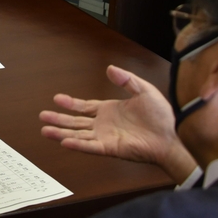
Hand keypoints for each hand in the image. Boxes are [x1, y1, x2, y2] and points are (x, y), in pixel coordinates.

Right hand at [39, 65, 196, 183]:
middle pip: (75, 122)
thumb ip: (127, 80)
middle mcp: (104, 125)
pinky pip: (90, 146)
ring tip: (45, 130)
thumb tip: (110, 68)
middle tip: (42, 116)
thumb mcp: (145, 90)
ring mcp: (106, 137)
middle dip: (58, 119)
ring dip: (61, 133)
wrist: (174, 136)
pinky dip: (78, 144)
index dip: (70, 103)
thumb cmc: (163, 117)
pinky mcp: (111, 148)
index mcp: (110, 111)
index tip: (56, 99)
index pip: (84, 107)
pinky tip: (65, 141)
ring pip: (78, 134)